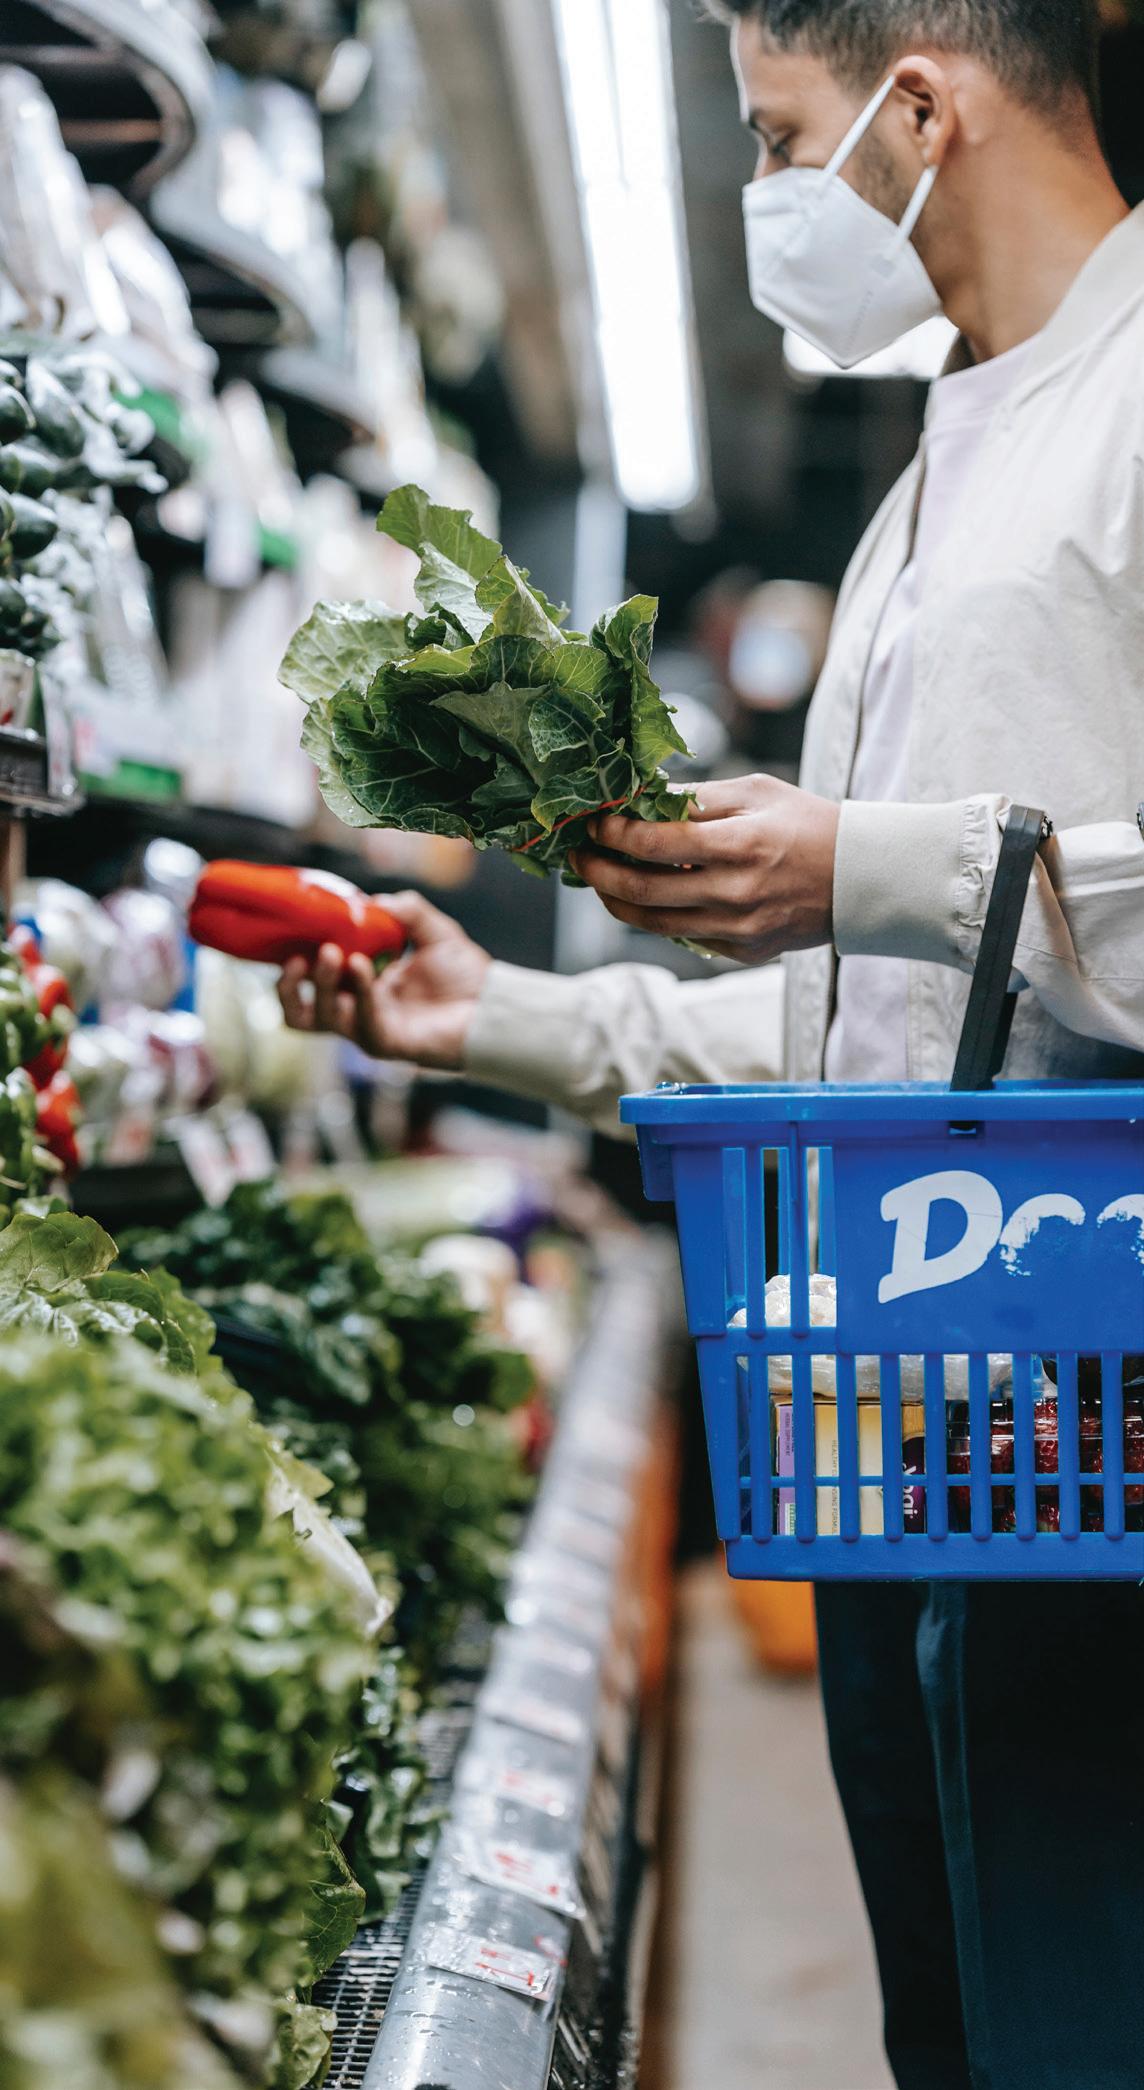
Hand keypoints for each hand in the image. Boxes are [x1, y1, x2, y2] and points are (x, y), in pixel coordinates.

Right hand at [277, 891, 490, 1070]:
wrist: (494, 1005)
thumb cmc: (465, 974)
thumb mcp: (434, 930)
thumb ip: (406, 910)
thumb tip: (372, 901)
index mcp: (360, 984)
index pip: (311, 977)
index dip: (294, 958)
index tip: (290, 932)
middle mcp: (357, 1009)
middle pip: (301, 1009)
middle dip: (290, 983)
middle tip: (296, 955)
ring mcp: (368, 1028)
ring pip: (319, 1019)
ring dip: (320, 985)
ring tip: (331, 954)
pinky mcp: (385, 1043)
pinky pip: (360, 1022)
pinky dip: (358, 992)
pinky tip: (361, 966)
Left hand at [570, 775, 838, 963]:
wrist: (862, 878)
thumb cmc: (808, 824)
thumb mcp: (757, 792)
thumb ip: (698, 797)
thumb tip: (642, 797)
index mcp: (741, 844)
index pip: (657, 842)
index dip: (615, 832)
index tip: (594, 821)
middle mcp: (737, 892)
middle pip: (645, 890)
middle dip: (599, 873)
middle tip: (577, 858)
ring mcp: (741, 928)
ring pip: (657, 924)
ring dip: (617, 903)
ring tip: (598, 883)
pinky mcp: (746, 951)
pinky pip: (686, 938)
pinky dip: (657, 919)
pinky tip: (644, 899)